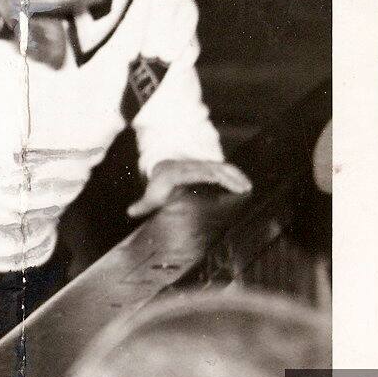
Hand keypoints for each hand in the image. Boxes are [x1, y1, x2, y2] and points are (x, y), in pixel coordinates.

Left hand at [127, 159, 252, 218]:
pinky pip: (225, 167)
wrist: (165, 165)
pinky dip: (236, 173)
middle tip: (241, 189)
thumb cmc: (160, 183)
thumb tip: (130, 212)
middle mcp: (191, 166)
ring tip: (248, 187)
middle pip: (210, 169)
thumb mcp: (152, 193)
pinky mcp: (210, 166)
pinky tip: (246, 184)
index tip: (215, 179)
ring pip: (220, 167)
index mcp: (177, 173)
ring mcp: (202, 164)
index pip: (191, 172)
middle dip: (225, 177)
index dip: (203, 174)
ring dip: (234, 175)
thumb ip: (144, 203)